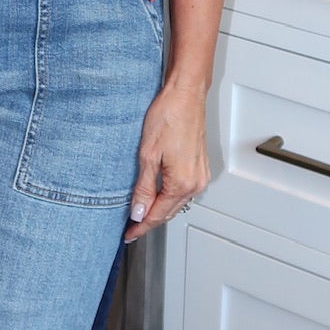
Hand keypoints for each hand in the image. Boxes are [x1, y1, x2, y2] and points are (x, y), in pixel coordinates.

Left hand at [126, 75, 210, 243]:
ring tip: (140, 212)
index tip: (128, 235)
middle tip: (130, 228)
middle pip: (168, 212)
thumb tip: (139, 211)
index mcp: (182, 183)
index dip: (140, 227)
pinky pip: (183, 191)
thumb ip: (144, 187)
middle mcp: (195, 183)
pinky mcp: (200, 167)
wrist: (185, 95)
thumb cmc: (169, 116)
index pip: (157, 215)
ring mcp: (200, 175)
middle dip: (148, 220)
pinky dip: (168, 196)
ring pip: (176, 202)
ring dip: (159, 209)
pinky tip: (156, 194)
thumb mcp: (148, 155)